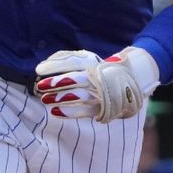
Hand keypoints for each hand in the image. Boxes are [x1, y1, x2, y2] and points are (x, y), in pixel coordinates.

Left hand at [35, 47, 159, 122]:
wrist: (134, 81)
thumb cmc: (101, 68)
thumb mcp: (87, 60)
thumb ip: (65, 59)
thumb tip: (43, 65)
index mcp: (94, 63)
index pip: (73, 62)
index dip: (55, 65)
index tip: (38, 70)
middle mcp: (98, 77)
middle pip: (76, 79)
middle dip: (56, 83)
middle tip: (40, 85)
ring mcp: (102, 93)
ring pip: (80, 95)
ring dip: (61, 98)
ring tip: (45, 100)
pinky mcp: (104, 108)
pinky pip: (85, 111)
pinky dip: (70, 112)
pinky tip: (54, 111)